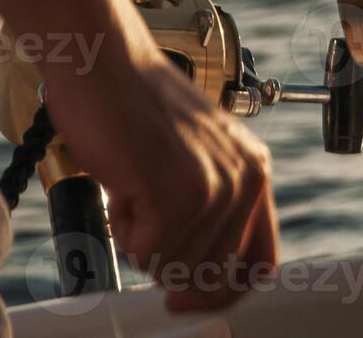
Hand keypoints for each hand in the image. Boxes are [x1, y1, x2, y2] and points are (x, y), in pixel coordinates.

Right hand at [43, 49, 276, 311]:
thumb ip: (209, 206)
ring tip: (134, 179)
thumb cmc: (133, 104)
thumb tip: (198, 279)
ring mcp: (216, 188)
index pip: (259, 262)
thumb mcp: (191, 156)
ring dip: (137, 233)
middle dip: (164, 254)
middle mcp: (246, 179)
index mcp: (254, 170)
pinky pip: (144, 251)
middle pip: (209, 272)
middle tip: (141, 203)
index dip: (222, 291)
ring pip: (170, 264)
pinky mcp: (180, 194)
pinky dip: (120, 225)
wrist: (103, 61)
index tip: (188, 300)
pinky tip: (123, 179)